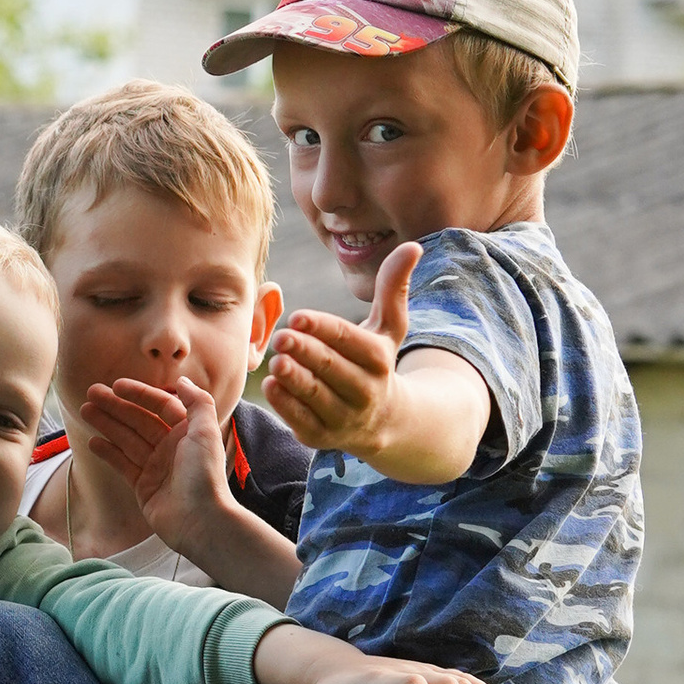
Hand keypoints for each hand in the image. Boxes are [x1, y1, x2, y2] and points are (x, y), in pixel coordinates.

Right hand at [80, 375, 301, 599]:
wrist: (201, 521)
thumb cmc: (205, 475)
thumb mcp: (206, 432)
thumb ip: (197, 403)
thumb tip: (181, 381)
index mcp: (187, 432)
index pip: (160, 406)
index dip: (139, 394)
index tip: (116, 386)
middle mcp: (171, 447)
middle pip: (139, 420)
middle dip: (115, 407)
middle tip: (90, 394)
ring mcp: (156, 467)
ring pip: (127, 440)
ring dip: (106, 424)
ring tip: (85, 411)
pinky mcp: (144, 486)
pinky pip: (122, 464)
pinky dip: (108, 453)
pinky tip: (92, 442)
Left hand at [261, 243, 418, 457]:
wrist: (385, 422)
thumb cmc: (377, 362)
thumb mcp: (389, 327)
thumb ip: (393, 287)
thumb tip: (412, 246)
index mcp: (379, 361)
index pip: (350, 341)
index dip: (324, 328)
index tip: (298, 315)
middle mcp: (365, 392)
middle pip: (332, 369)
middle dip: (306, 353)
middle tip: (281, 337)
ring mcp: (344, 419)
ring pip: (317, 397)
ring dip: (295, 380)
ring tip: (275, 361)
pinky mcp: (322, 438)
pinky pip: (302, 422)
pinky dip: (286, 406)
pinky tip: (271, 386)